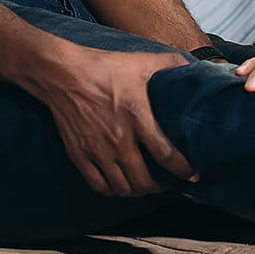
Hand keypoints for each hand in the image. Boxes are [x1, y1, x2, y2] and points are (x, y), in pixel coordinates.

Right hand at [42, 47, 196, 197]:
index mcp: (138, 118)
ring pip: (122, 188)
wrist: (62, 73)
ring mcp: (98, 151)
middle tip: (168, 183)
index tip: (192, 175)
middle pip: (144, 181)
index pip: (166, 155)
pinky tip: (119, 185)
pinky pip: (99, 186)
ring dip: (137, 191)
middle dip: (161, 187)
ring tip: (146, 185)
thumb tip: (191, 67)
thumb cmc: (103, 67)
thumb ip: (169, 64)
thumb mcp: (140, 62)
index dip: (183, 170)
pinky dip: (112, 191)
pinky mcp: (79, 156)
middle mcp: (119, 141)